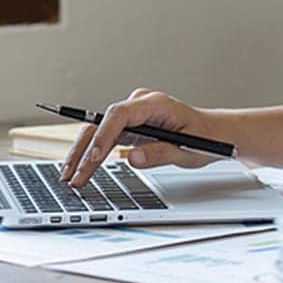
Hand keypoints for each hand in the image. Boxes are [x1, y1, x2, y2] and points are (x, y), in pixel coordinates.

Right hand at [61, 88, 220, 186]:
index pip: (120, 114)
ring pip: (98, 131)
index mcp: (156, 104)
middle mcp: (140, 105)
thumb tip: (132, 158)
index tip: (94, 157)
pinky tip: (79, 170)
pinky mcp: (129, 126)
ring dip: (82, 154)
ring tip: (69, 178)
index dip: (104, 134)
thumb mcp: (188, 149)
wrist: (213, 132)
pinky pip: (105, 138)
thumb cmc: (205, 137)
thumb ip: (161, 153)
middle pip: (103, 123)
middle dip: (85, 151)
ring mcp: (133, 115)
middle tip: (73, 177)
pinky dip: (92, 154)